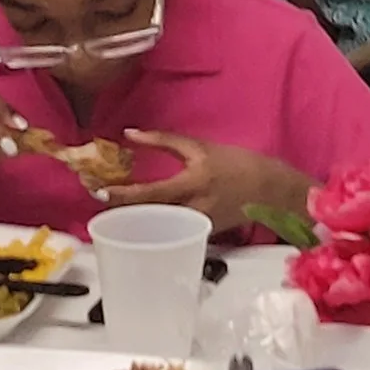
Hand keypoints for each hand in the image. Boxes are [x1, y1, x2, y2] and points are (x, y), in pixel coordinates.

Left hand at [99, 130, 312, 223]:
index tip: (100, 191)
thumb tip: (130, 134)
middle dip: (121, 208)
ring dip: (135, 218)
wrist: (270, 190)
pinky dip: (156, 225)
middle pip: (148, 214)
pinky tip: (143, 220)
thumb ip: (164, 141)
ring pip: (158, 226)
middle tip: (100, 198)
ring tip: (116, 209)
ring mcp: (197, 225)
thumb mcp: (201, 147)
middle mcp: (194, 207)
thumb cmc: (236, 163)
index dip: (124, 194)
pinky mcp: (202, 236)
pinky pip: (173, 232)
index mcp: (194, 182)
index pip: (151, 192)